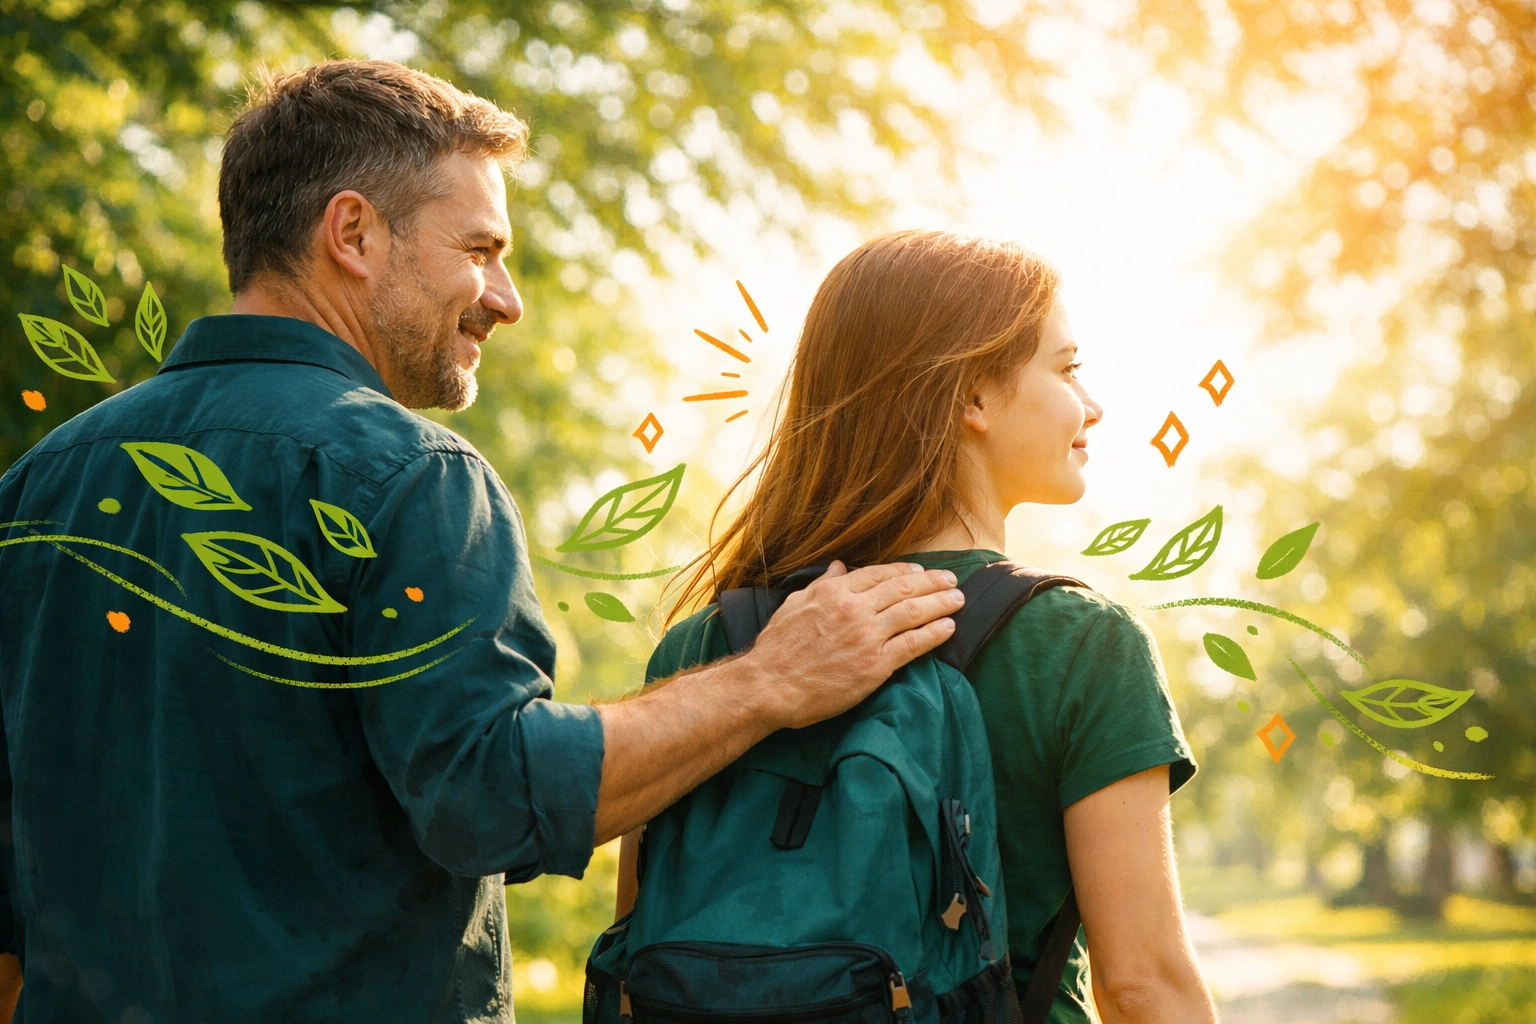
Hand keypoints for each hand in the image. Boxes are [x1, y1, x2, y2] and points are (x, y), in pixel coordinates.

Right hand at [744, 561, 962, 729]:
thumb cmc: (776, 648)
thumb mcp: (794, 604)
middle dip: (932, 582)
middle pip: (903, 588)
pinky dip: (934, 634)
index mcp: (834, 592)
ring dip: (940, 604)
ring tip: (958, 600)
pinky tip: (948, 627)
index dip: (905, 571)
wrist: (769, 686)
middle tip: (951, 581)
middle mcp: (854, 609)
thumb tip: (839, 566)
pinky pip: (913, 645)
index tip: (922, 571)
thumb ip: (822, 584)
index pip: (879, 574)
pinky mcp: (875, 666)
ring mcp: (867, 637)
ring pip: (913, 612)